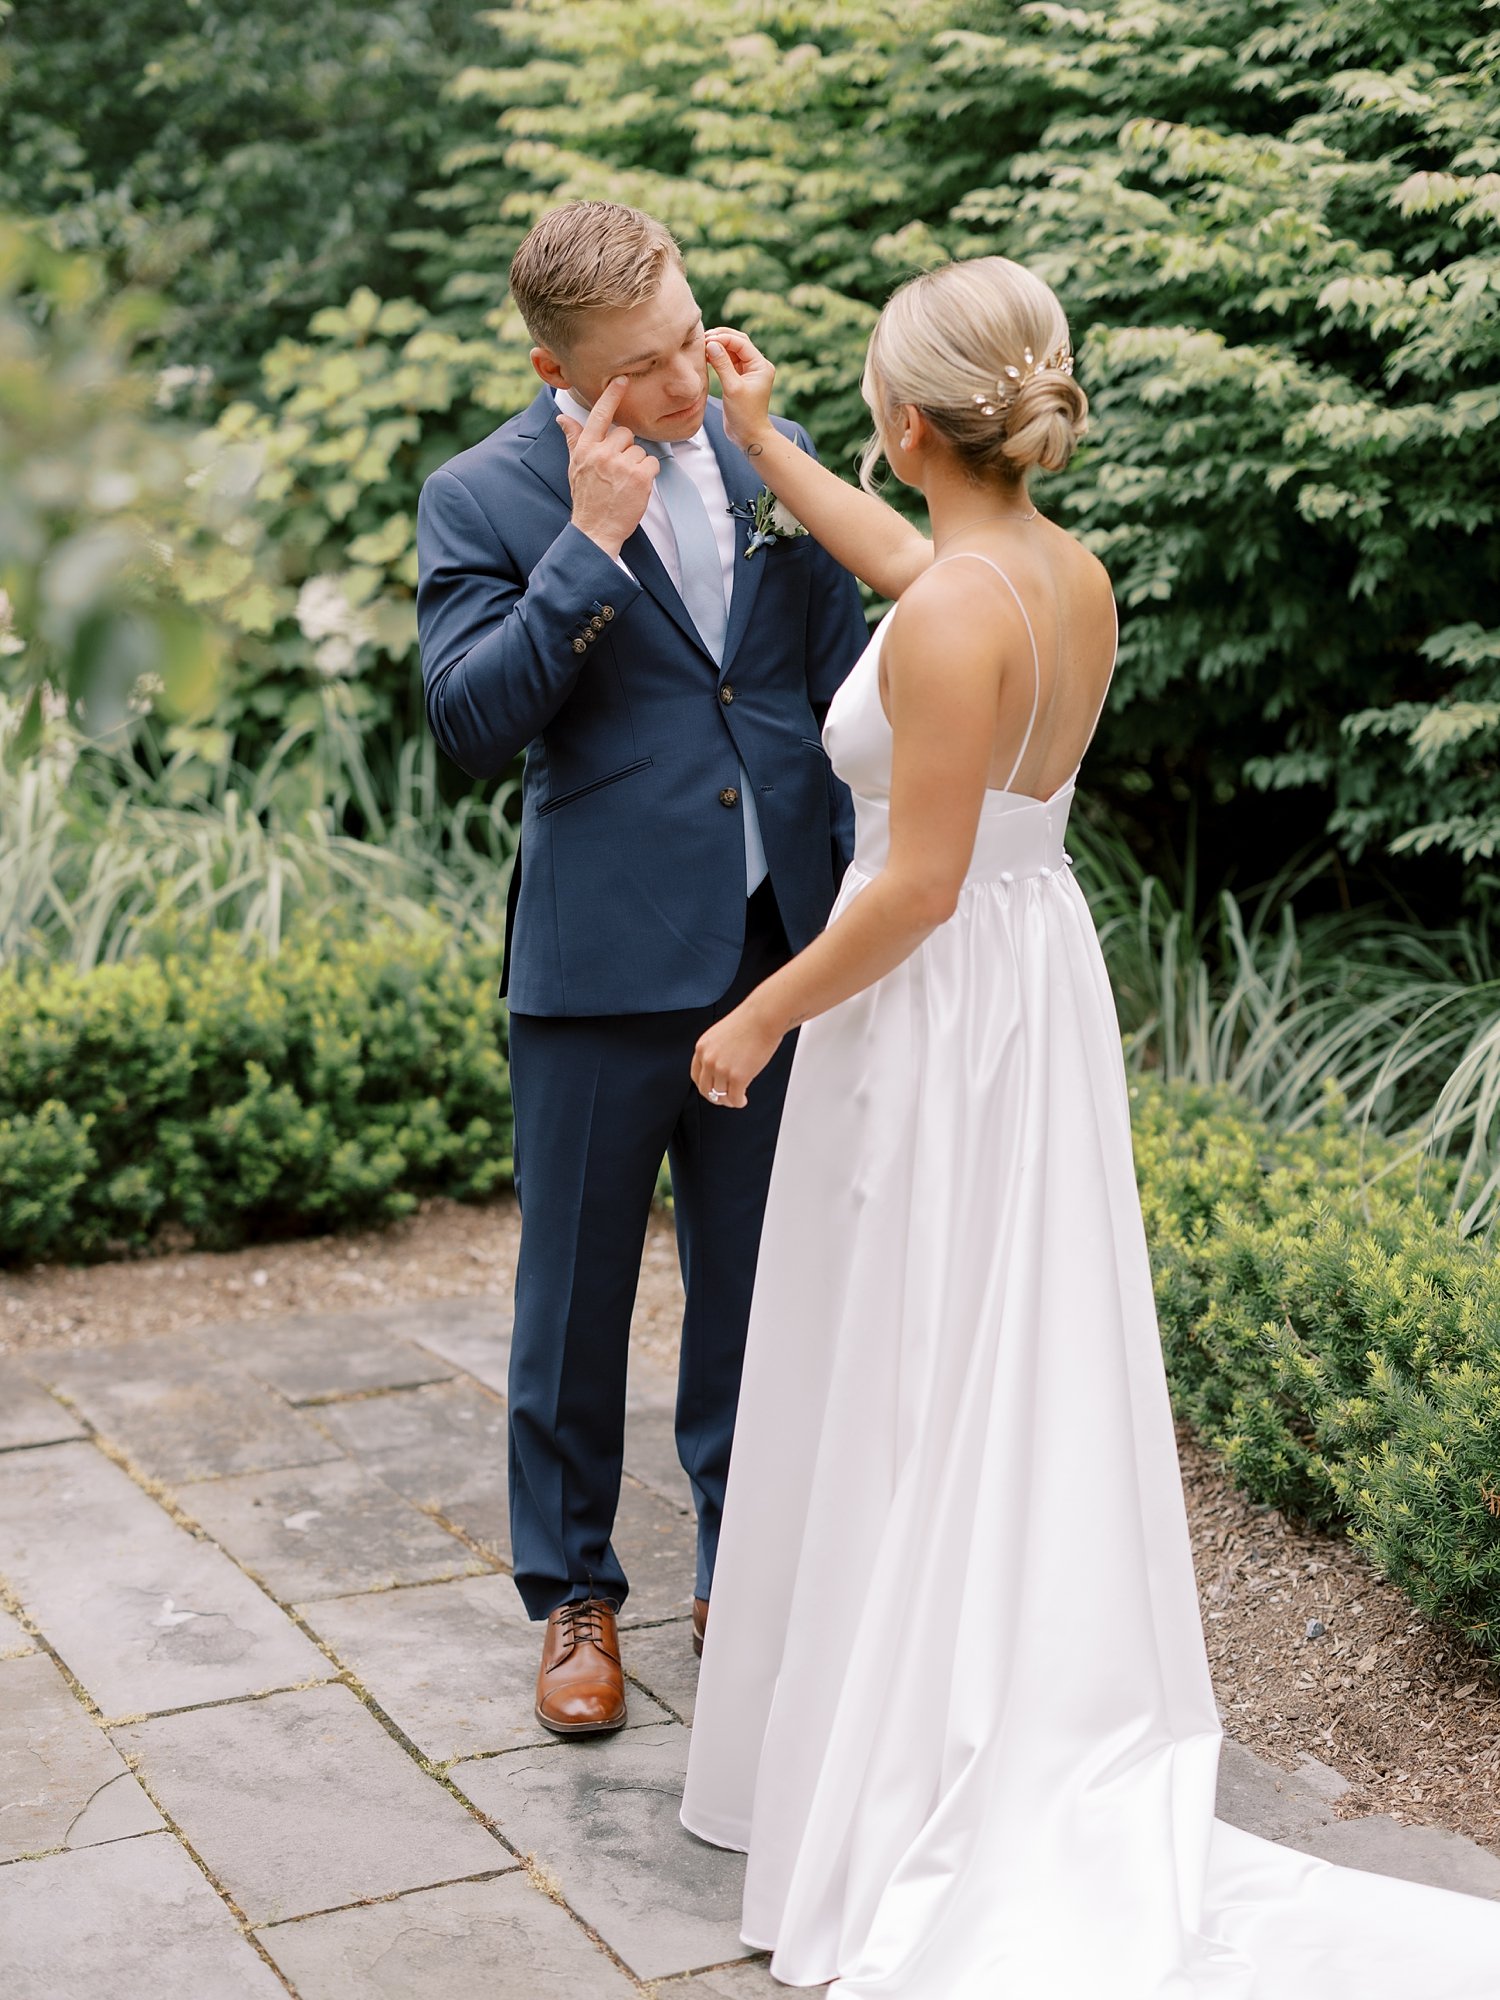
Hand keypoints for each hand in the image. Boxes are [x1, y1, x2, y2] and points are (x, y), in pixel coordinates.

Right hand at [555, 376, 657, 560]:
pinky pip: (652, 463)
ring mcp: (621, 464)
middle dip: (625, 450)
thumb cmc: (587, 499)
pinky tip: (635, 488)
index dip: (612, 395)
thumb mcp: (575, 467)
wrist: (595, 530)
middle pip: (625, 434)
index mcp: (586, 448)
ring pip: (639, 449)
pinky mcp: (639, 476)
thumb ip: (573, 439)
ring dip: (636, 464)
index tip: (622, 380)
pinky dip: (648, 475)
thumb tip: (563, 418)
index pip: (600, 414)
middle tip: (616, 472)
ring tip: (624, 483)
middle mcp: (602, 452)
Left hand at [692, 994, 784, 1109]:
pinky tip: (743, 1100)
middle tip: (724, 1098)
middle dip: (715, 1097)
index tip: (712, 1088)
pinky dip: (738, 1102)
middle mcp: (709, 1059)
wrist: (764, 1017)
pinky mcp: (738, 1077)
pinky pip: (734, 1098)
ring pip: (720, 1096)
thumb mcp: (721, 1034)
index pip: (696, 1075)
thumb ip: (717, 1051)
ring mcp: (722, 1070)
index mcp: (703, 1047)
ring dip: (729, 1100)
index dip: (704, 1085)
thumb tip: (722, 1067)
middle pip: (705, 1089)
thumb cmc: (750, 1020)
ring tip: (737, 1098)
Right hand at [705, 328, 775, 453]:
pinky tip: (706, 356)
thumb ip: (722, 365)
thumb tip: (711, 344)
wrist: (749, 436)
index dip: (724, 338)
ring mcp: (748, 372)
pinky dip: (718, 358)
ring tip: (702, 345)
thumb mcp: (733, 388)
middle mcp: (756, 366)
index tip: (707, 340)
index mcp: (761, 365)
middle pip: (738, 342)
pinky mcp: (739, 379)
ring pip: (732, 351)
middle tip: (703, 338)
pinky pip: (728, 362)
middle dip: (721, 338)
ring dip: (718, 347)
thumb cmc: (745, 415)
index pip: (741, 343)